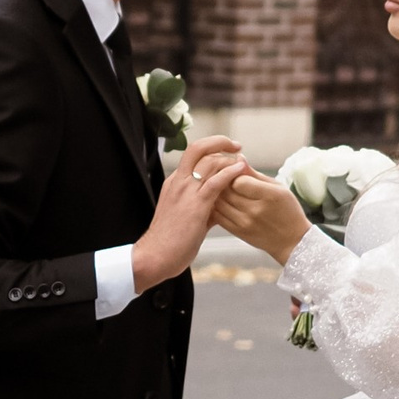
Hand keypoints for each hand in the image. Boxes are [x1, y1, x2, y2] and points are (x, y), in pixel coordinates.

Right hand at [131, 135, 244, 292]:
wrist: (156, 256)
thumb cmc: (170, 242)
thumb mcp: (186, 217)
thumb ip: (202, 207)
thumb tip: (218, 207)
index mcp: (174, 183)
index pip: (192, 155)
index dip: (211, 149)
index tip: (227, 152)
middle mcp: (178, 181)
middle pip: (197, 148)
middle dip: (220, 142)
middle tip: (236, 146)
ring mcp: (186, 191)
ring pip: (208, 160)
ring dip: (229, 157)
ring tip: (242, 160)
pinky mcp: (196, 205)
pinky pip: (216, 182)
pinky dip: (230, 173)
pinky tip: (240, 170)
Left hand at [217, 167, 310, 265]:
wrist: (292, 240)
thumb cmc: (287, 209)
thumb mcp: (277, 187)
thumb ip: (255, 174)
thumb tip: (238, 157)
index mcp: (270, 196)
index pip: (239, 180)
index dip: (234, 173)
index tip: (236, 172)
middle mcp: (256, 211)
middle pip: (226, 190)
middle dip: (223, 180)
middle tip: (224, 176)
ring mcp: (245, 223)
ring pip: (219, 202)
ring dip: (217, 192)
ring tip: (222, 187)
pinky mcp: (238, 232)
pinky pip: (218, 215)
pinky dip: (216, 206)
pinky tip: (221, 201)